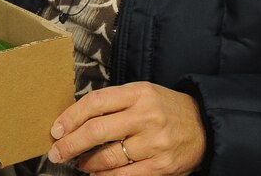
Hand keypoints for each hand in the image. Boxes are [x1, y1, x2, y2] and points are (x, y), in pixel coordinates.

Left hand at [47, 82, 205, 174]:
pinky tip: (96, 175)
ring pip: (108, 156)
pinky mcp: (162, 166)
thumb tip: (76, 119)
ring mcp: (154, 142)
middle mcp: (145, 116)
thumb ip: (113, 103)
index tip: (55, 129)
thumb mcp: (141, 94)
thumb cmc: (165, 108)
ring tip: (79, 163)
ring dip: (87, 163)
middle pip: (97, 130)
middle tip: (57, 152)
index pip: (95, 103)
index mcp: (137, 93)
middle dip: (71, 143)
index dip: (70, 117)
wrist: (205, 125)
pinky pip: (125, 175)